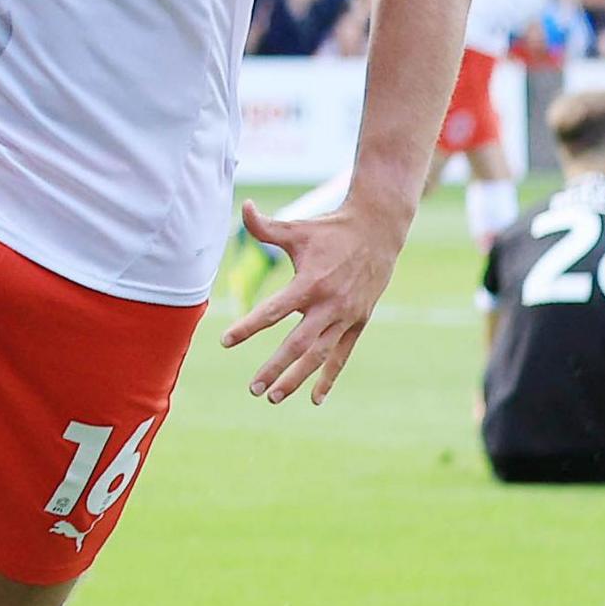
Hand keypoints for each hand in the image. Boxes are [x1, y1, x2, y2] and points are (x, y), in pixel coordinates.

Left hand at [223, 193, 407, 403]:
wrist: (379, 231)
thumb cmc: (330, 230)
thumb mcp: (296, 228)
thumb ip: (264, 226)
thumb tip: (243, 206)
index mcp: (310, 283)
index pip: (273, 312)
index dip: (248, 327)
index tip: (225, 342)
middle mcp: (329, 305)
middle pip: (298, 344)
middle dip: (274, 368)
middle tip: (252, 388)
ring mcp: (346, 316)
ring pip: (319, 356)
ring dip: (297, 378)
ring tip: (273, 397)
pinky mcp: (359, 321)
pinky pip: (342, 355)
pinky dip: (328, 377)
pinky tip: (315, 399)